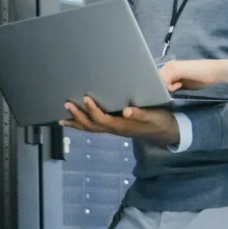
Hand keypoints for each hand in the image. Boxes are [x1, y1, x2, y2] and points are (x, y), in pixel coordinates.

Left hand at [60, 96, 178, 144]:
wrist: (164, 130)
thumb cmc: (158, 120)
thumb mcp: (152, 116)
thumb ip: (139, 114)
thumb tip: (126, 111)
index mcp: (121, 126)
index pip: (102, 119)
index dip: (93, 110)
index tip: (86, 98)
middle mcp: (114, 129)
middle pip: (91, 126)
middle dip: (78, 116)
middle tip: (67, 104)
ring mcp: (113, 129)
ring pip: (90, 128)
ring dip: (76, 122)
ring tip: (63, 118)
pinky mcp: (113, 127)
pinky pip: (94, 127)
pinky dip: (82, 125)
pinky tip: (75, 121)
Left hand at [160, 58, 227, 91]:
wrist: (214, 71)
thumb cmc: (201, 78)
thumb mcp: (184, 83)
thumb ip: (173, 85)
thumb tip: (162, 93)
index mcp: (169, 68)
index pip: (155, 79)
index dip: (155, 87)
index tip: (161, 95)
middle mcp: (169, 65)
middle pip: (154, 79)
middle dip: (157, 89)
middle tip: (166, 94)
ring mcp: (172, 66)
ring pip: (158, 80)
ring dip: (163, 88)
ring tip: (174, 90)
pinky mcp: (176, 69)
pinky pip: (165, 81)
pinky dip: (169, 87)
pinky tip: (179, 86)